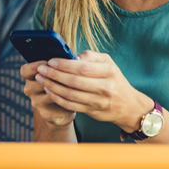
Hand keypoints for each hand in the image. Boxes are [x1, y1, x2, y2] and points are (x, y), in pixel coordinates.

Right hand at [21, 61, 75, 127]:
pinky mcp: (46, 114)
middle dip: (52, 76)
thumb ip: (62, 64)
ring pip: (49, 93)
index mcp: (30, 77)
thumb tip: (75, 58)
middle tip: (65, 72)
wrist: (65, 107)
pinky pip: (57, 104)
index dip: (35, 66)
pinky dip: (67, 99)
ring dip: (62, 88)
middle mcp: (30, 89)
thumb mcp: (60, 71)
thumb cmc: (63, 83)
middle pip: (37, 81)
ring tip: (74, 84)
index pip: (25, 70)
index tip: (48, 63)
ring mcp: (36, 103)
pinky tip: (75, 96)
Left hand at [34, 51, 152, 132]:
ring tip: (40, 79)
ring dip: (52, 86)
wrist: (128, 106)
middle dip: (54, 75)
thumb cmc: (114, 79)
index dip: (64, 65)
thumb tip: (71, 57)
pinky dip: (57, 98)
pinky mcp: (92, 111)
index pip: (82, 68)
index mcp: (109, 71)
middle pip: (74, 81)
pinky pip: (71, 106)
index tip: (51, 61)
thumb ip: (90, 56)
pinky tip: (48, 90)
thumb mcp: (108, 63)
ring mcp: (99, 101)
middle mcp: (105, 87)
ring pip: (70, 95)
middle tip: (40, 69)